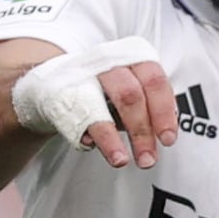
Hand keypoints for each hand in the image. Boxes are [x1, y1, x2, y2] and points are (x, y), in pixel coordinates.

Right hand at [12, 37, 178, 169]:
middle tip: (148, 160)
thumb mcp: (129, 87)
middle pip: (130, 95)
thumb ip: (148, 106)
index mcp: (131, 56)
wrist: (50, 82)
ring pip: (99, 107)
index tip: (168, 139)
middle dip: (142, 131)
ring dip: (112, 139)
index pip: (154, 81)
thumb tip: (165, 133)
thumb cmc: (100, 87)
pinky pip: (76, 119)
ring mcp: (81, 76)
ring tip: (121, 161)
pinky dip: (84, 135)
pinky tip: (92, 147)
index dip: (164, 112)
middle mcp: (106, 61)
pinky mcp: (59, 95)